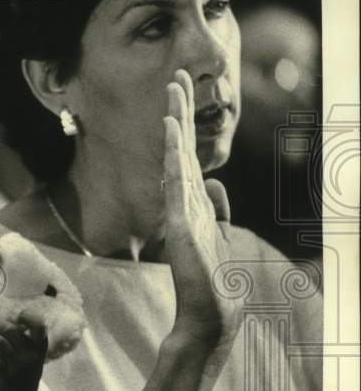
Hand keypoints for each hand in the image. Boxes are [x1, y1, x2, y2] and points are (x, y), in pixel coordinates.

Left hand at [0, 310, 48, 390]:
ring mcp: (18, 369)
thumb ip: (22, 336)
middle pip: (11, 331)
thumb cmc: (21, 367)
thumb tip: (7, 318)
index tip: (19, 317)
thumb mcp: (29, 352)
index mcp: (39, 348)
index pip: (40, 327)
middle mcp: (31, 358)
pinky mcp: (4, 379)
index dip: (28, 317)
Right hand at [162, 69, 237, 351]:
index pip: (187, 157)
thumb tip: (213, 181)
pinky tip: (170, 131)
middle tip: (177, 76)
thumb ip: (217, 210)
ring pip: (177, 155)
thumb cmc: (211, 281)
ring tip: (174, 90)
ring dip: (176, 121)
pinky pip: (176, 178)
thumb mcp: (220, 237)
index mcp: (194, 203)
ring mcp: (182, 208)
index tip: (180, 95)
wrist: (207, 314)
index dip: (184, 127)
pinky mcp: (182, 220)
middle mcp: (185, 200)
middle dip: (179, 111)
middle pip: (180, 147)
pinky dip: (172, 152)